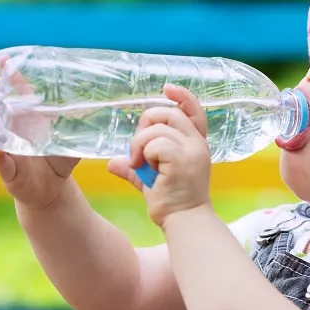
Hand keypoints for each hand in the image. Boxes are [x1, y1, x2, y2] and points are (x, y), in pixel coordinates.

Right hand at [0, 60, 79, 210]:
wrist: (52, 190)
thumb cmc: (56, 159)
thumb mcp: (65, 136)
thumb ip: (77, 120)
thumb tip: (101, 102)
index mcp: (20, 121)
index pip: (10, 96)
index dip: (6, 80)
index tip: (2, 61)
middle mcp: (8, 133)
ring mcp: (5, 152)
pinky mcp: (8, 172)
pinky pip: (1, 164)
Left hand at [129, 84, 210, 226]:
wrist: (184, 221)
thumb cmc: (172, 202)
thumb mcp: (152, 178)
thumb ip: (136, 166)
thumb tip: (112, 162)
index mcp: (195, 143)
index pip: (194, 110)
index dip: (182, 96)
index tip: (167, 88)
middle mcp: (197, 143)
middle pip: (169, 112)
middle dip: (147, 123)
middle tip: (139, 147)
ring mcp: (192, 150)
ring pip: (157, 127)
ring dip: (140, 143)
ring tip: (139, 163)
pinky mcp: (182, 159)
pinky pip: (155, 143)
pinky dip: (143, 153)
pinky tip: (144, 168)